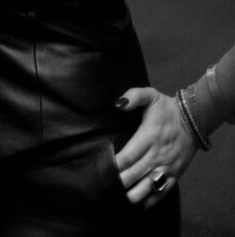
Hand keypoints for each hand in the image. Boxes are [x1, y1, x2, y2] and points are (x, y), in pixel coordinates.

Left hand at [114, 86, 197, 207]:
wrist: (193, 120)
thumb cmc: (166, 108)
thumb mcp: (150, 95)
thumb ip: (133, 96)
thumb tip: (118, 103)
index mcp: (149, 135)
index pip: (130, 154)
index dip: (117, 164)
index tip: (105, 168)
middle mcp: (158, 153)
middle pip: (136, 172)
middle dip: (121, 180)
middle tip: (107, 185)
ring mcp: (167, 166)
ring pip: (149, 185)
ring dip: (134, 193)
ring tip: (121, 196)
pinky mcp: (175, 174)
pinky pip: (163, 190)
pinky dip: (151, 199)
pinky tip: (140, 203)